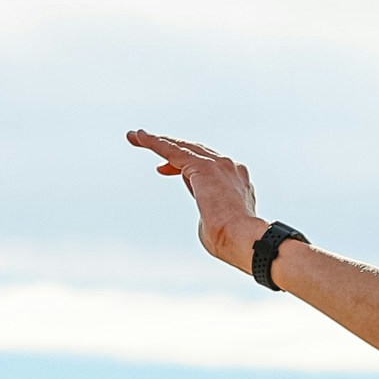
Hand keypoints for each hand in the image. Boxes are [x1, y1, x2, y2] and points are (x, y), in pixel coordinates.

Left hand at [128, 128, 266, 270]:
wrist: (243, 240)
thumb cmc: (230, 242)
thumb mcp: (215, 225)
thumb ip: (207, 215)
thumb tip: (205, 219)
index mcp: (237, 183)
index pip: (208, 166)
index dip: (184, 167)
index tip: (163, 169)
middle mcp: (230, 168)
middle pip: (195, 151)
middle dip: (171, 147)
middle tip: (145, 141)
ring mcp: (219, 165)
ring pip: (183, 147)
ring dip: (158, 141)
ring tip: (135, 136)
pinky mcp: (203, 166)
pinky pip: (173, 150)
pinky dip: (155, 143)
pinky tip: (138, 137)